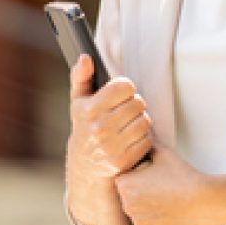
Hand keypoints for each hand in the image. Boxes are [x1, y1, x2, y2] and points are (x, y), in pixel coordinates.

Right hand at [66, 55, 152, 180]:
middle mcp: (99, 128)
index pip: (125, 86)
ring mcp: (112, 146)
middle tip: (126, 111)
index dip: (125, 88)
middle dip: (134, 105)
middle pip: (138, 103)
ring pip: (145, 121)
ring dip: (140, 121)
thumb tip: (85, 58)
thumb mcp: (78, 101)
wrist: (84, 167)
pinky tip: (132, 138)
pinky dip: (143, 139)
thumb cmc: (84, 128)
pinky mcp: (123, 160)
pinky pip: (147, 140)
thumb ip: (81, 76)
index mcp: (89, 110)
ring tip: (129, 124)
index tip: (120, 95)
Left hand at [114, 144, 212, 224]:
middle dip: (138, 191)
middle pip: (127, 196)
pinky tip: (168, 210)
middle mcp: (127, 206)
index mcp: (125, 186)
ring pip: (136, 212)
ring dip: (145, 206)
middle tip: (159, 186)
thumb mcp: (163, 153)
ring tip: (165, 198)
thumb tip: (140, 130)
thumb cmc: (182, 175)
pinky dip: (154, 219)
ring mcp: (138, 222)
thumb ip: (146, 143)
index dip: (135, 175)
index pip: (121, 179)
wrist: (202, 201)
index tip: (149, 174)